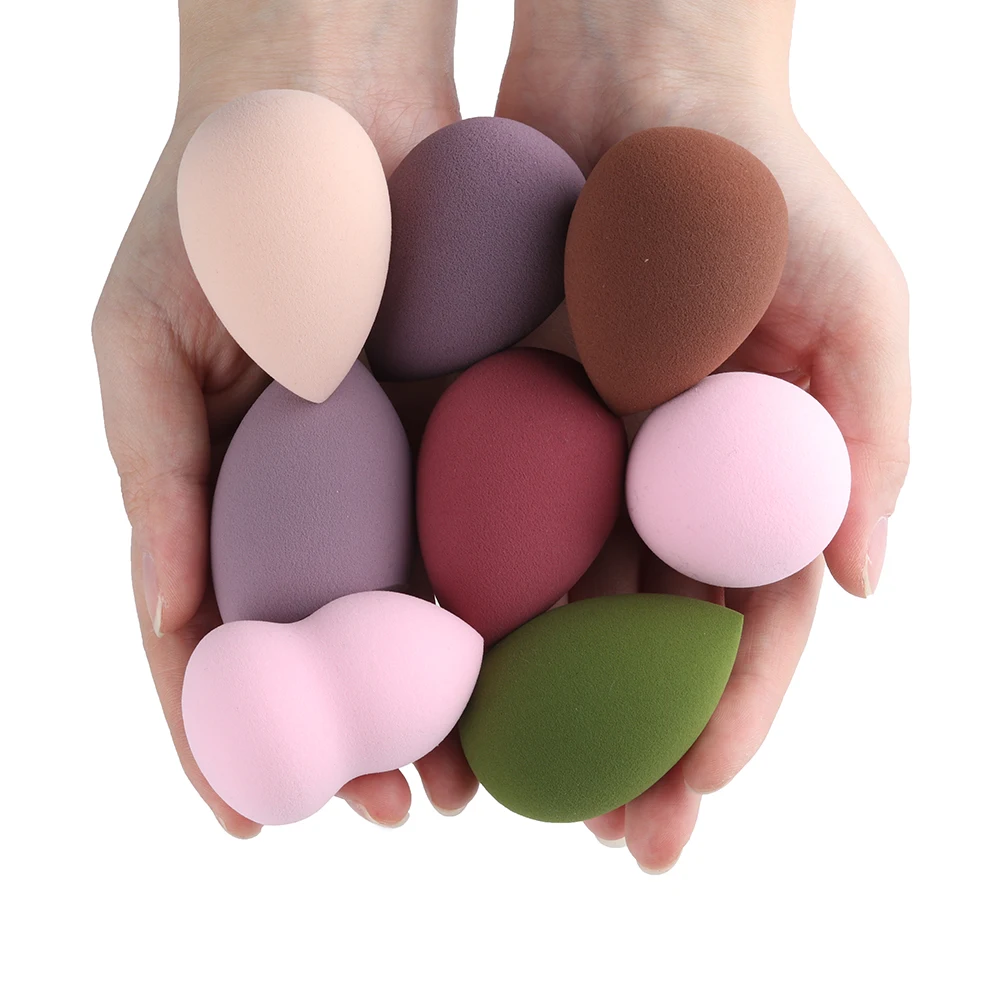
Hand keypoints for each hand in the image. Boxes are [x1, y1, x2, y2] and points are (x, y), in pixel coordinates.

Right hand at [92, 0, 475, 835]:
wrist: (331, 80)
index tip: (263, 817)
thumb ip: (156, 481)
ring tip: (482, 769)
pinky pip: (502, 521)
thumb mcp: (147, 341)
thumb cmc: (217, 201)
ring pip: (430, 600)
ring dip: (454, 691)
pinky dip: (517, 594)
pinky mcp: (483, 413)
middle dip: (370, 733)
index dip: (236, 733)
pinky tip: (543, 658)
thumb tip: (172, 621)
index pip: (223, 640)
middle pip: (342, 643)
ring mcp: (404, 456)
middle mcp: (321, 485)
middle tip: (408, 810)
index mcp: (228, 485)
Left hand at [500, 0, 909, 870]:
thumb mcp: (845, 294)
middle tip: (595, 840)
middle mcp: (660, 485)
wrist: (633, 70)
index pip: (748, 628)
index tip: (688, 802)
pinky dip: (451, 599)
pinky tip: (422, 669)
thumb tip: (865, 580)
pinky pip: (470, 523)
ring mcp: (575, 458)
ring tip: (490, 786)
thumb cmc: (756, 178)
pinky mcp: (494, 417)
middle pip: (642, 644)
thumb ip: (867, 436)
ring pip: (547, 605)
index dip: (727, 720)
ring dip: (524, 699)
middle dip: (624, 746)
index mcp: (751, 478)